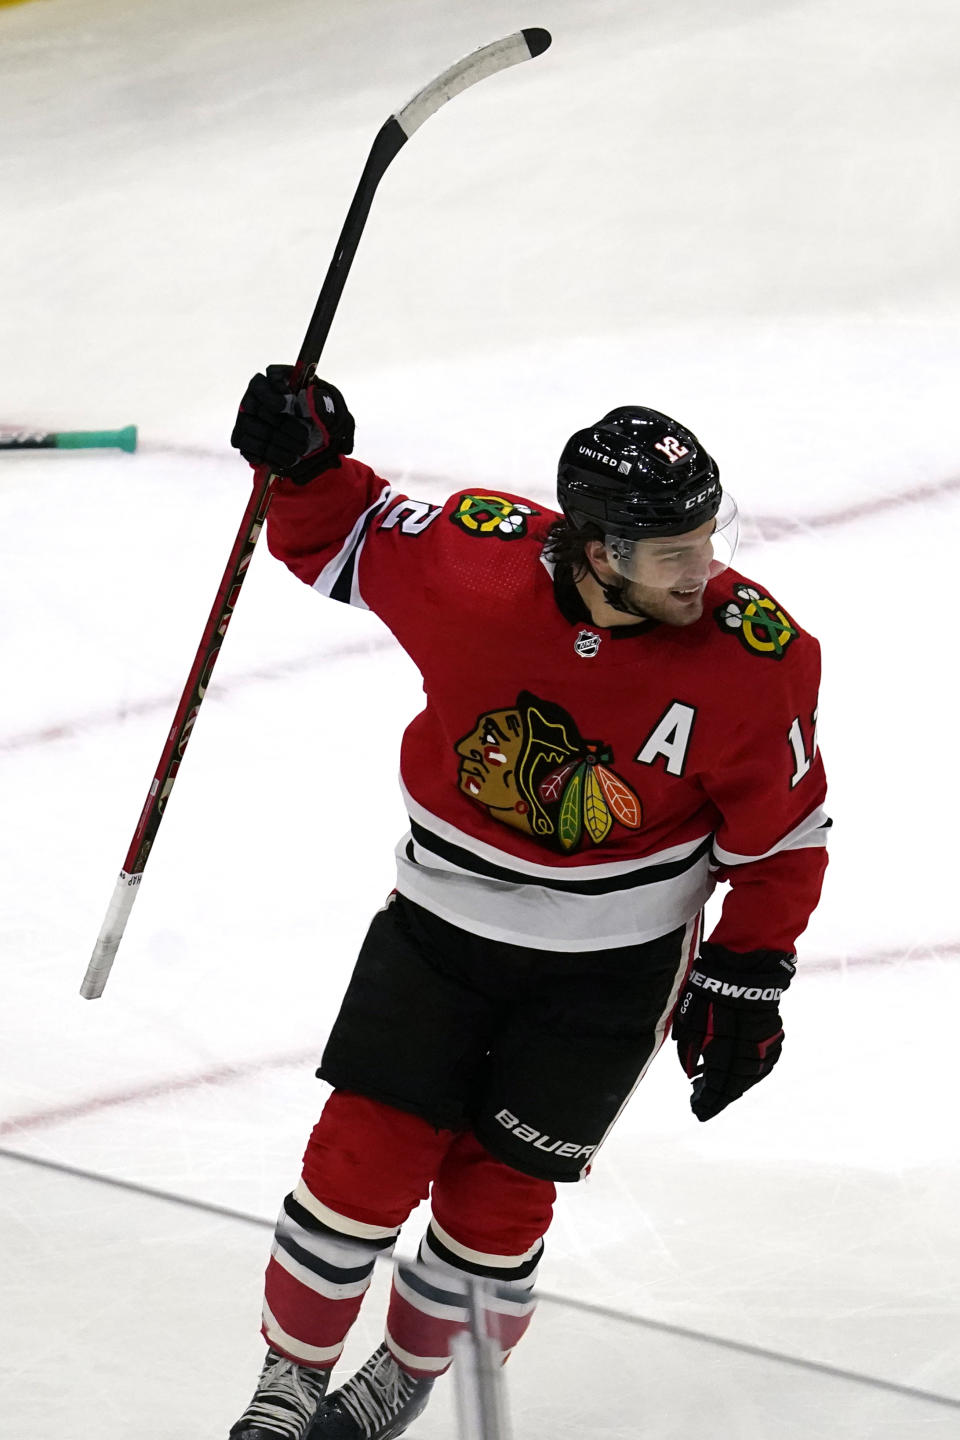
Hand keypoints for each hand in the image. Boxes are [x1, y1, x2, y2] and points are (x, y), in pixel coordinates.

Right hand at [231, 364, 354, 483]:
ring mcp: (247, 417)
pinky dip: (271, 456)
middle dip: (285, 425)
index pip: (269, 375)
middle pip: (262, 406)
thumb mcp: (335, 411)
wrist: (318, 449)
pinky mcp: (243, 439)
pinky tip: (289, 458)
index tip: (289, 402)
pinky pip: (249, 447)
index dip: (275, 387)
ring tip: (301, 450)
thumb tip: (311, 396)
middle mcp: (258, 396)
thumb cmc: (324, 422)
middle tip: (305, 435)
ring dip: (280, 442)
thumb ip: (326, 402)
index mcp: (281, 380)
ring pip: (254, 428)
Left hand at [672, 942, 795, 1120]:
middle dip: (719, 1096)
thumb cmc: (709, 992)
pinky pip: (762, 1062)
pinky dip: (750, 1070)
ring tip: (719, 1087)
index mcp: (724, 1054)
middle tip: (704, 1101)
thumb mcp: (689, 1021)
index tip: (698, 1111)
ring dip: (735, 1084)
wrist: (743, 969)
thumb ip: (690, 1051)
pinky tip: (740, 1071)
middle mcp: (747, 1056)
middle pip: (735, 1086)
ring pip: (750, 1076)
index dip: (707, 1102)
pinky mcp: (773, 1036)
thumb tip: (692, 1073)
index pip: (716, 1089)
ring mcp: (763, 1046)